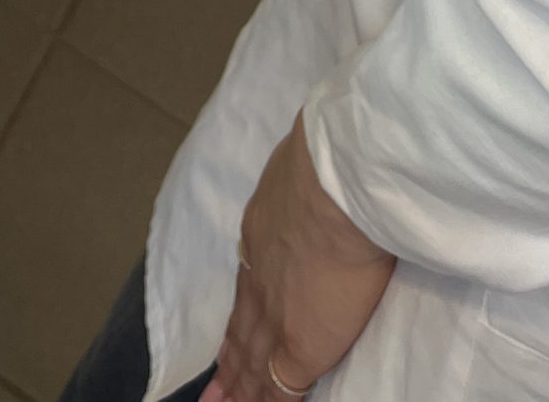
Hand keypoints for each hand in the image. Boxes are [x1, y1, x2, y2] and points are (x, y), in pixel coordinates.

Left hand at [201, 115, 394, 401]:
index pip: (246, 289)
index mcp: (261, 238)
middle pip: (241, 332)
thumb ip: (299, 191)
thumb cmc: (330, 171)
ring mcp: (276, 315)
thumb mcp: (300, 176)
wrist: (336, 188)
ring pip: (252, 360)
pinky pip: (279, 386)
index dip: (237, 317)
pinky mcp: (301, 345)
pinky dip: (267, 401)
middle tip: (212, 394)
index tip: (227, 340)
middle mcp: (260, 278)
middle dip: (228, 364)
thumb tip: (310, 178)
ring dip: (238, 387)